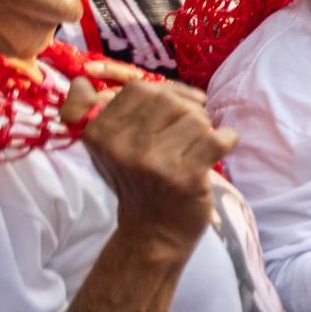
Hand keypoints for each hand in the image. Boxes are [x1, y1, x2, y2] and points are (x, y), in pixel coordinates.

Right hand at [68, 65, 234, 260]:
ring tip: (199, 145)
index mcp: (98, 133)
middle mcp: (120, 146)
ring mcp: (152, 163)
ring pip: (194, 118)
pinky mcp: (183, 178)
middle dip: (188, 108)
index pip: (138, 89)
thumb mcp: (105, 148)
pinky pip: (217, 139)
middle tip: (192, 128)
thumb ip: (97, 111)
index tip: (179, 103)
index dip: (167, 90)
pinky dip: (227, 139)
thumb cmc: (135, 182)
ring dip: (205, 127)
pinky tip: (222, 146)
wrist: (152, 233)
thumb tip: (83, 78)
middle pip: (167, 99)